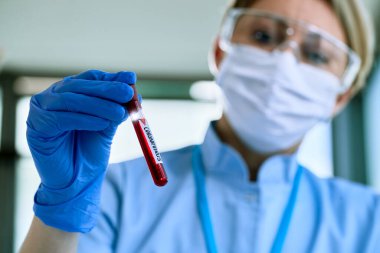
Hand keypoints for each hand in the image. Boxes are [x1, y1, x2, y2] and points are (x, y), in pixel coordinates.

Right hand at [27, 70, 135, 231]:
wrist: (76, 183)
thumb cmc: (90, 153)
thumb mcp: (107, 126)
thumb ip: (115, 108)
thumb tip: (133, 91)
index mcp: (69, 93)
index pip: (90, 78)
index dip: (111, 78)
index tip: (131, 79)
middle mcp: (52, 97)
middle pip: (80, 86)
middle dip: (107, 89)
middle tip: (128, 93)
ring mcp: (41, 111)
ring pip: (71, 100)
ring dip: (99, 105)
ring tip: (120, 113)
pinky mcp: (36, 127)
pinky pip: (61, 119)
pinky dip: (84, 119)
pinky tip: (102, 124)